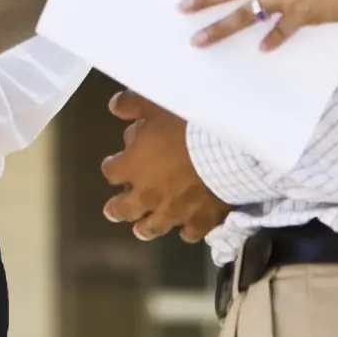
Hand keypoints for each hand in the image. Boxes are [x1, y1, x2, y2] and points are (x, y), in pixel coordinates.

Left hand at [99, 91, 230, 241]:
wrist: (225, 151)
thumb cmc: (186, 125)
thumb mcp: (156, 103)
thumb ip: (132, 105)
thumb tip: (115, 106)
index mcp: (132, 167)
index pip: (112, 171)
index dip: (112, 166)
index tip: (113, 164)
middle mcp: (147, 195)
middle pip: (125, 208)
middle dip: (117, 208)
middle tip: (112, 211)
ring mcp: (173, 212)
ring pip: (154, 227)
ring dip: (146, 227)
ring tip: (141, 230)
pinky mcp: (200, 221)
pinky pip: (190, 233)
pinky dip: (187, 230)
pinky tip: (187, 230)